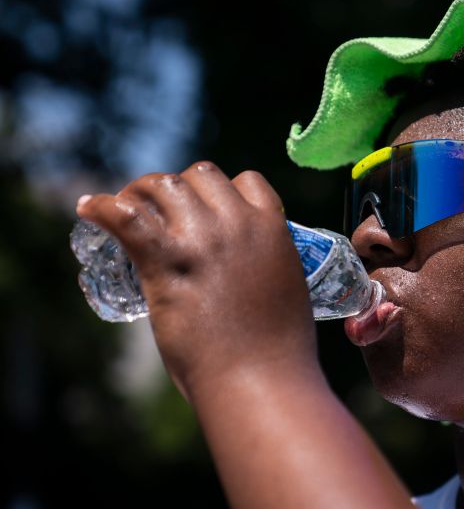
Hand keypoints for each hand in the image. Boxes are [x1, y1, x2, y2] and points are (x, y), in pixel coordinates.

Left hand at [76, 162, 316, 398]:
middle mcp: (238, 223)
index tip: (209, 207)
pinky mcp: (166, 261)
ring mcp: (201, 239)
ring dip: (143, 190)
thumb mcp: (286, 290)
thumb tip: (243, 274)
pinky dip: (103, 208)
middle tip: (162, 209)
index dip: (225, 191)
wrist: (260, 378)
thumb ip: (263, 268)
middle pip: (201, 175)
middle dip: (181, 187)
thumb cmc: (278, 350)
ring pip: (164, 185)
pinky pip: (126, 217)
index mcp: (273, 229)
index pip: (247, 181)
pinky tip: (88, 208)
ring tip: (127, 205)